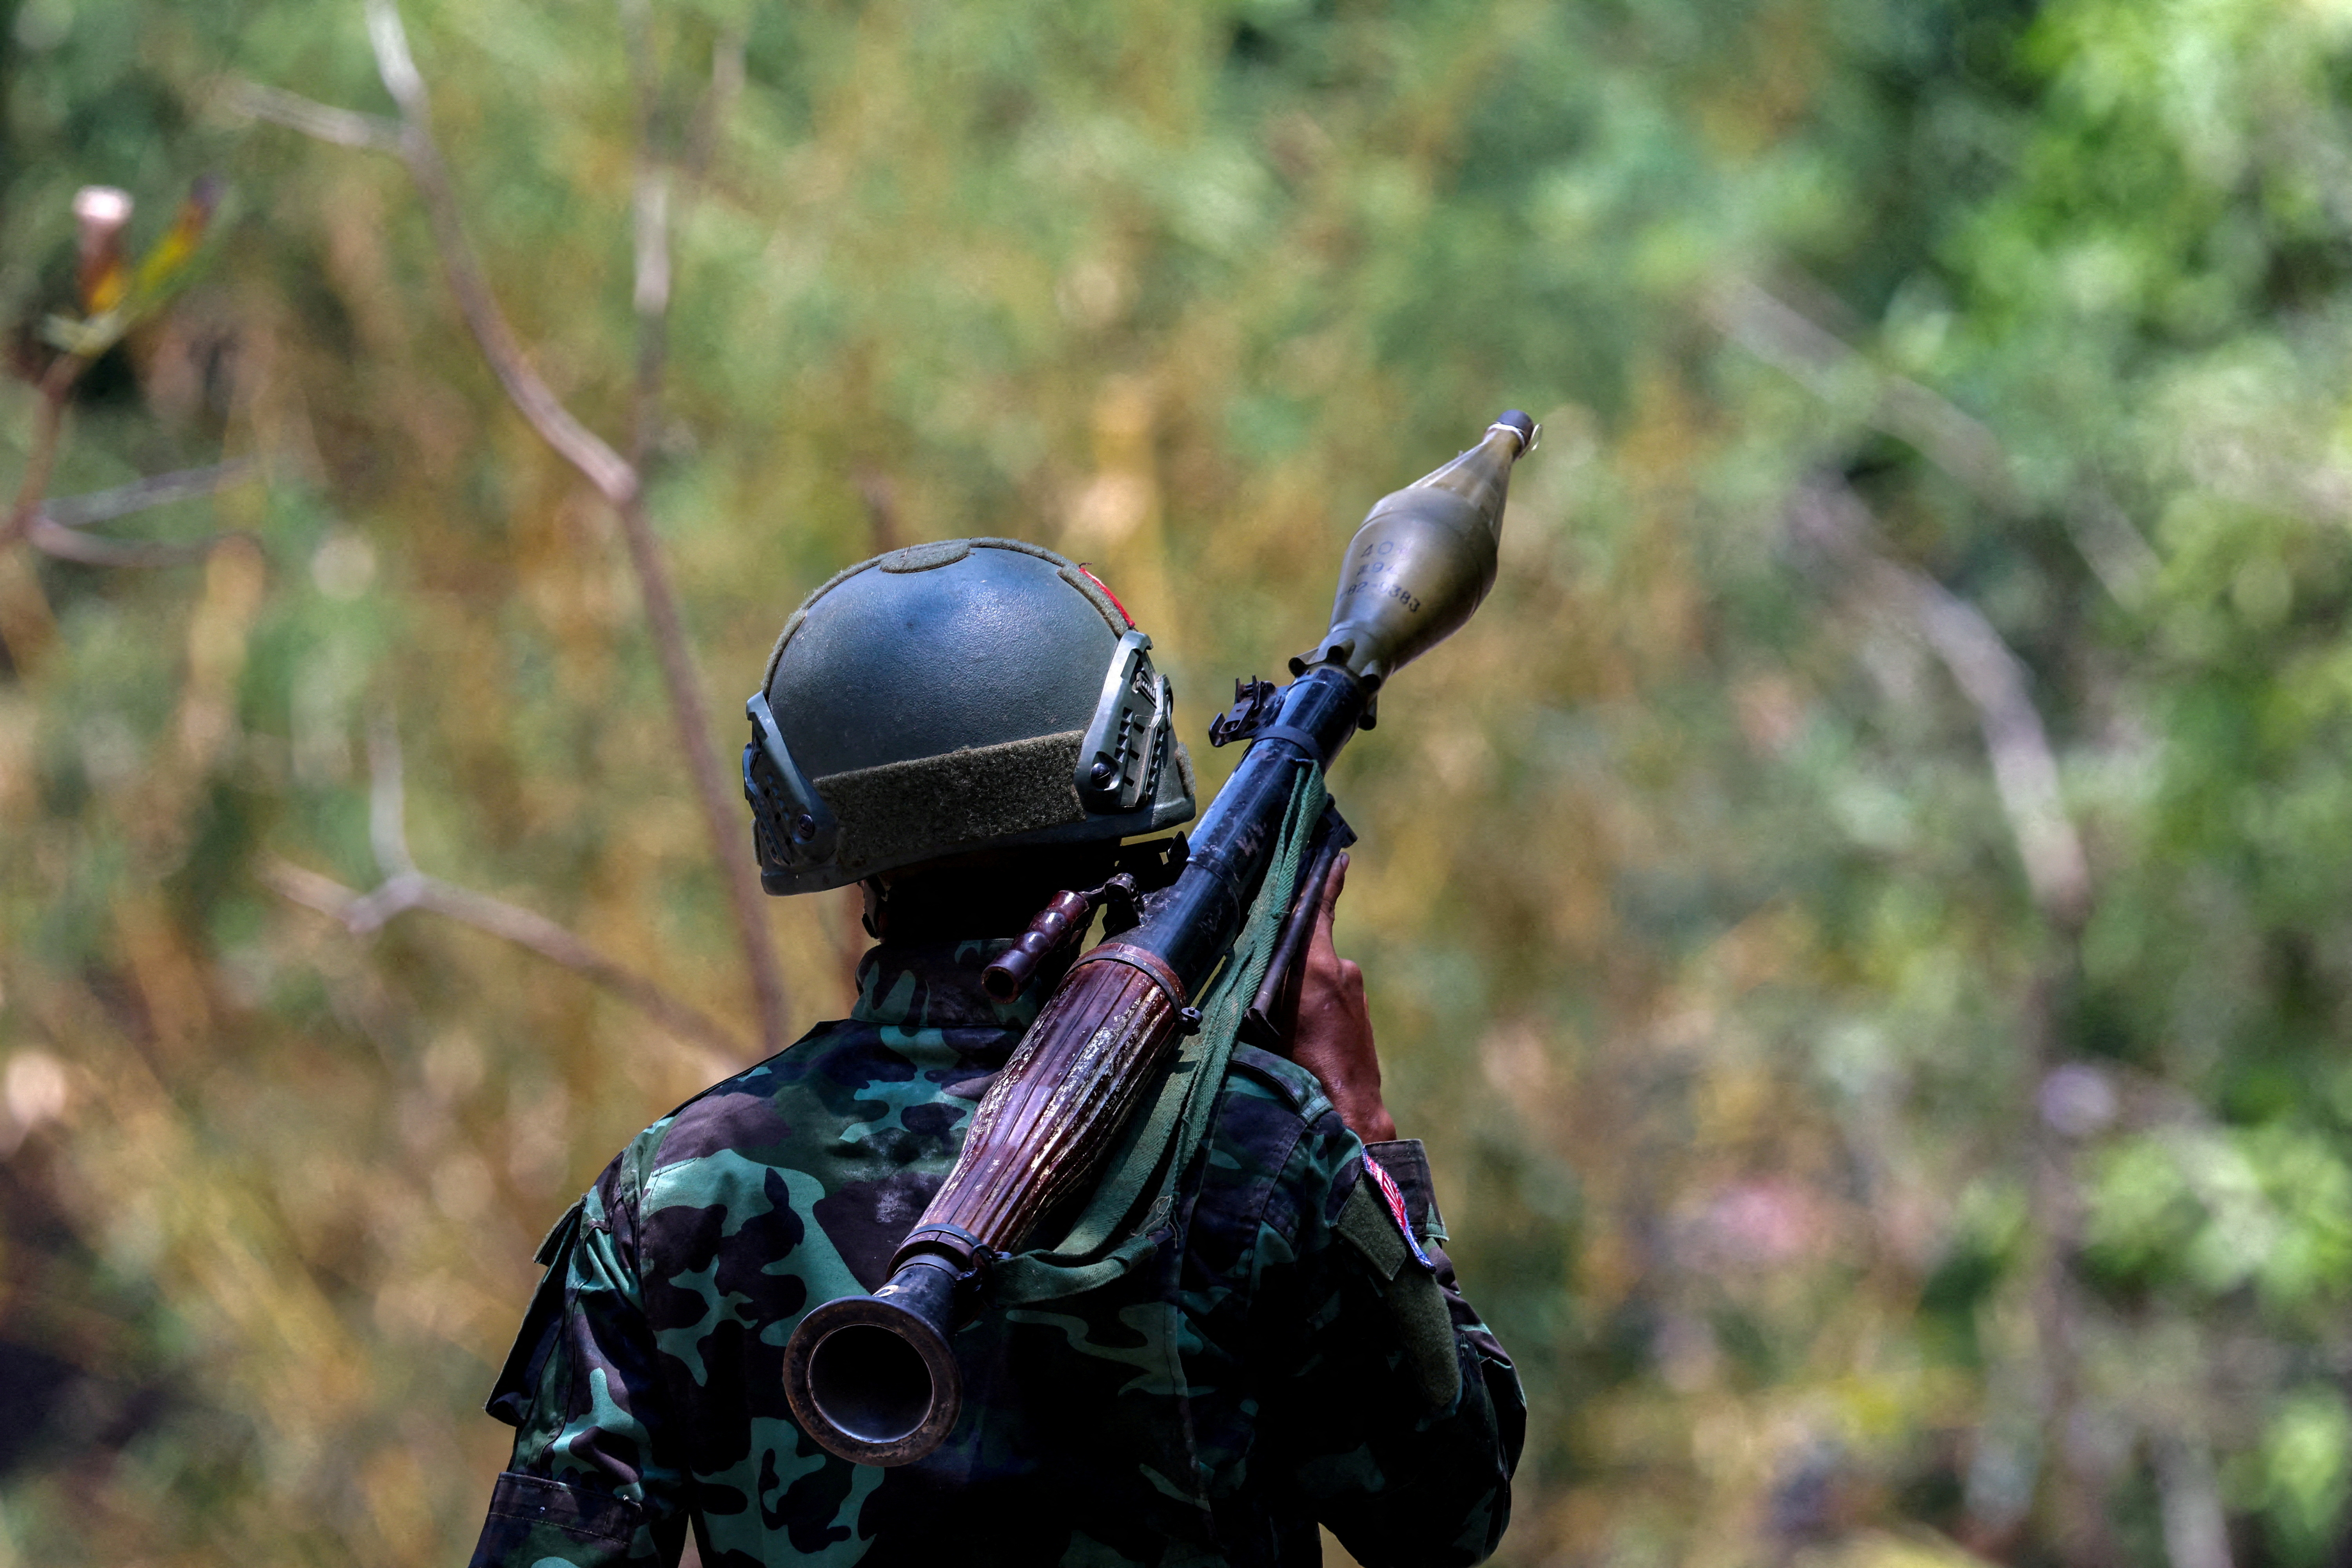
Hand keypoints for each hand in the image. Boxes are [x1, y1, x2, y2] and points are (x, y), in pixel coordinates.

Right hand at [1277, 852, 1397, 1143]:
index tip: (1336, 856)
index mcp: (1315, 966)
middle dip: (1292, 957)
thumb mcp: (1261, 1025)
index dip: (1325, 879)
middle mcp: (1341, 972)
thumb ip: (1256, 990)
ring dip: (1304, 991)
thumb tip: (1245, 974)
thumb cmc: (1296, 1070)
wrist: (1347, 1113)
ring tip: (1284, 1026)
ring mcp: (1356, 994)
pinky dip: (1318, 1009)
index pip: (1318, 907)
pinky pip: (1334, 999)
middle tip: (1269, 982)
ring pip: (1322, 978)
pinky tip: (1303, 1039)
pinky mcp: (1363, 1015)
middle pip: (1310, 948)